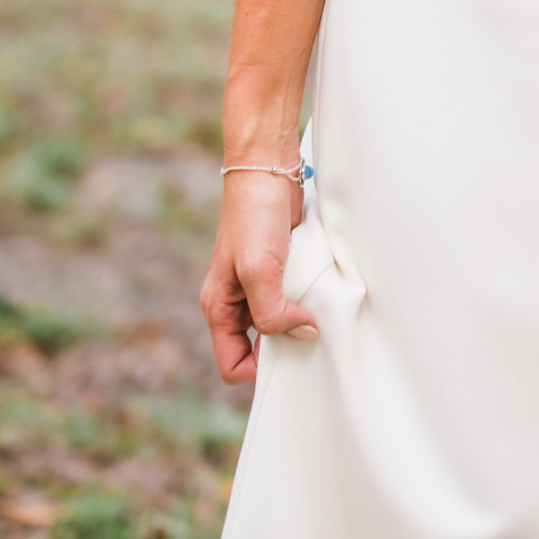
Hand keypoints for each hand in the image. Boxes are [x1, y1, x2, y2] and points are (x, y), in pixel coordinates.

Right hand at [201, 173, 314, 385]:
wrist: (268, 170)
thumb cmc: (253, 217)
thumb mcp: (258, 272)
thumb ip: (273, 312)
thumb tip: (303, 333)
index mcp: (219, 307)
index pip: (231, 363)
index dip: (257, 369)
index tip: (288, 352)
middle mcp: (235, 300)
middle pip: (256, 346)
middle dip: (281, 346)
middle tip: (308, 336)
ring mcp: (257, 284)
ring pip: (276, 321)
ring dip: (296, 321)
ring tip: (317, 313)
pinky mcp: (278, 267)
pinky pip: (290, 297)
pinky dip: (305, 299)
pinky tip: (320, 293)